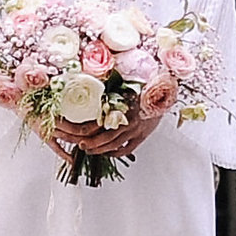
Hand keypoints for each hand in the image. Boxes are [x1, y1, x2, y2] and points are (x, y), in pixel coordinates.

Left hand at [48, 80, 170, 160]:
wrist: (165, 85)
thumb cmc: (142, 81)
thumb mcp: (119, 83)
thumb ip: (103, 90)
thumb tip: (85, 89)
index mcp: (115, 106)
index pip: (90, 125)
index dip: (77, 132)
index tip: (71, 133)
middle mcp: (123, 120)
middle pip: (98, 138)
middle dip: (85, 144)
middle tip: (77, 145)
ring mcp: (133, 129)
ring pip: (111, 146)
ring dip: (98, 150)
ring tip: (89, 150)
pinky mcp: (142, 135)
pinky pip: (126, 148)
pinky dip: (115, 153)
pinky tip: (108, 153)